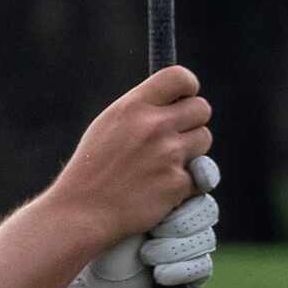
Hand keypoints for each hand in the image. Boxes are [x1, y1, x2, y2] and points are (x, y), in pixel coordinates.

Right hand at [49, 66, 213, 250]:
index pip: (179, 77)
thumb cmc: (93, 167)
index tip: (184, 98)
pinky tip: (160, 188)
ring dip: (191, 151)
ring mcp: (169, 155)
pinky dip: (185, 183)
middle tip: (176, 135)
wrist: (83, 210)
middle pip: (202, 109)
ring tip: (162, 163)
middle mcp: (154, 126)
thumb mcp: (109, 124)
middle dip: (192, 121)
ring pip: (204, 140)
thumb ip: (141, 110)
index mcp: (134, 106)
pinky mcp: (178, 183)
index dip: (188, 87)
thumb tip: (176, 100)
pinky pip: (198, 176)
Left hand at [60, 156, 219, 287]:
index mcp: (166, 190)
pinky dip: (179, 268)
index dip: (201, 174)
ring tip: (147, 253)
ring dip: (174, 246)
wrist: (81, 272)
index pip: (200, 175)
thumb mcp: (119, 187)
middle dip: (182, 219)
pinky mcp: (188, 276)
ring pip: (205, 237)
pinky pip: (201, 266)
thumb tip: (166, 138)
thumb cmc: (94, 227)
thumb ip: (146, 162)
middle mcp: (179, 216)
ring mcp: (186, 246)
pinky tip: (158, 273)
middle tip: (156, 226)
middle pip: (206, 207)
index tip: (195, 175)